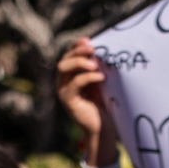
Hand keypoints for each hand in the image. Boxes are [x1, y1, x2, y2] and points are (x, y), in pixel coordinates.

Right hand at [57, 37, 117, 166]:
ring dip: (80, 62)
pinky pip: (74, 83)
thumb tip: (97, 50)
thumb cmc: (105, 104)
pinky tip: (100, 77)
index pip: (69, 55)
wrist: (104, 127)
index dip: (76, 46)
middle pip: (64, 59)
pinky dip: (87, 77)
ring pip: (64, 68)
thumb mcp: (100, 81)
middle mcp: (63, 82)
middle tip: (92, 49)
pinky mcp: (67, 100)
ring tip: (96, 64)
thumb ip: (96, 67)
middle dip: (77, 51)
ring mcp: (63, 91)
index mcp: (70, 76)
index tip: (89, 40)